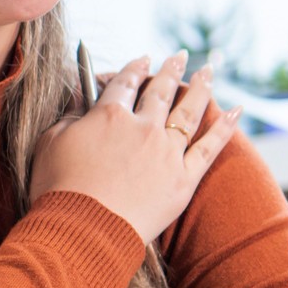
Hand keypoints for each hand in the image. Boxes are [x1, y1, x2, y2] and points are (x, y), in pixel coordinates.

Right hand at [28, 50, 242, 241]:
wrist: (83, 231)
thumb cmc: (58, 190)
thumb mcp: (50, 144)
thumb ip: (69, 117)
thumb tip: (81, 98)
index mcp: (109, 116)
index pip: (124, 83)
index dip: (134, 69)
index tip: (143, 60)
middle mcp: (143, 128)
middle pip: (160, 91)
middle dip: (170, 70)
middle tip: (180, 56)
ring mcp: (167, 153)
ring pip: (189, 112)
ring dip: (201, 88)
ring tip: (209, 71)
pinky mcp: (183, 180)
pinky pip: (210, 149)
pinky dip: (225, 128)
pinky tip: (238, 110)